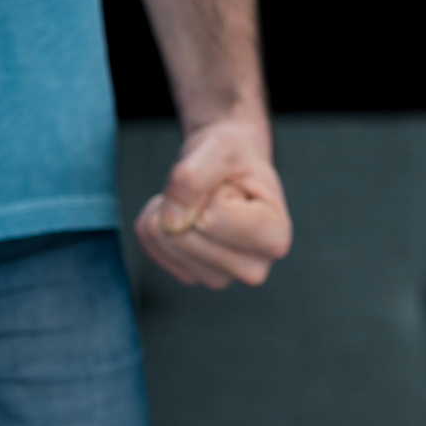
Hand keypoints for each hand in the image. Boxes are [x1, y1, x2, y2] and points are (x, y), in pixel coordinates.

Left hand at [135, 116, 291, 288]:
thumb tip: (170, 222)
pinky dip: (158, 219)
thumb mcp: (220, 147)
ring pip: (164, 240)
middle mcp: (252, 268)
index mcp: (275, 238)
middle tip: (214, 193)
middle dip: (188, 200)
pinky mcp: (190, 276)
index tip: (232, 186)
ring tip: (201, 201)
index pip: (212, 218)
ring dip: (170, 208)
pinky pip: (151, 244)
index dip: (211, 190)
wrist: (229, 169)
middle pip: (183, 235)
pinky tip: (185, 213)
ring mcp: (220, 278)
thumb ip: (194, 177)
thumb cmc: (234, 158)